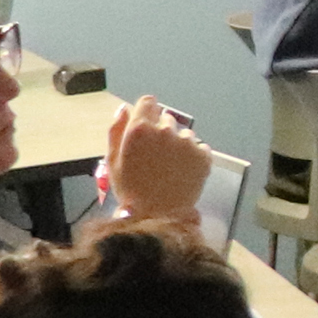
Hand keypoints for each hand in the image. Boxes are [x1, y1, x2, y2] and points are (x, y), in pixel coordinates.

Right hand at [98, 96, 214, 229]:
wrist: (157, 216)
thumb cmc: (130, 190)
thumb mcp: (112, 160)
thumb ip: (116, 130)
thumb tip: (124, 108)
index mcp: (141, 129)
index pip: (148, 101)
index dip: (146, 112)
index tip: (146, 126)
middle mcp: (166, 130)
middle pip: (166, 119)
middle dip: (161, 132)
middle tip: (155, 156)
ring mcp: (187, 143)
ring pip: (184, 134)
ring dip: (178, 144)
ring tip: (170, 167)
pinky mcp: (204, 156)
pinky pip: (200, 147)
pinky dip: (194, 156)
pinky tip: (183, 171)